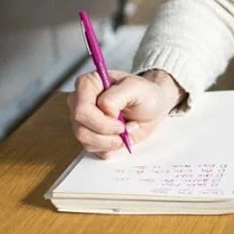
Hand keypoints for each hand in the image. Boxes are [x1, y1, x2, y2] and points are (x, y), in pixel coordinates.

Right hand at [66, 69, 183, 158]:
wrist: (152, 108)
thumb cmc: (145, 94)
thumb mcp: (136, 88)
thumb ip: (116, 96)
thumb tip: (104, 110)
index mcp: (88, 84)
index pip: (81, 110)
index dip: (101, 121)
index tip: (120, 121)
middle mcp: (80, 102)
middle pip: (80, 128)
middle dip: (107, 134)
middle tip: (124, 128)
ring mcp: (83, 120)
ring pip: (85, 141)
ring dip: (110, 141)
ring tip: (125, 130)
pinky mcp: (90, 135)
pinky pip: (93, 150)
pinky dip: (110, 147)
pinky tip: (120, 137)